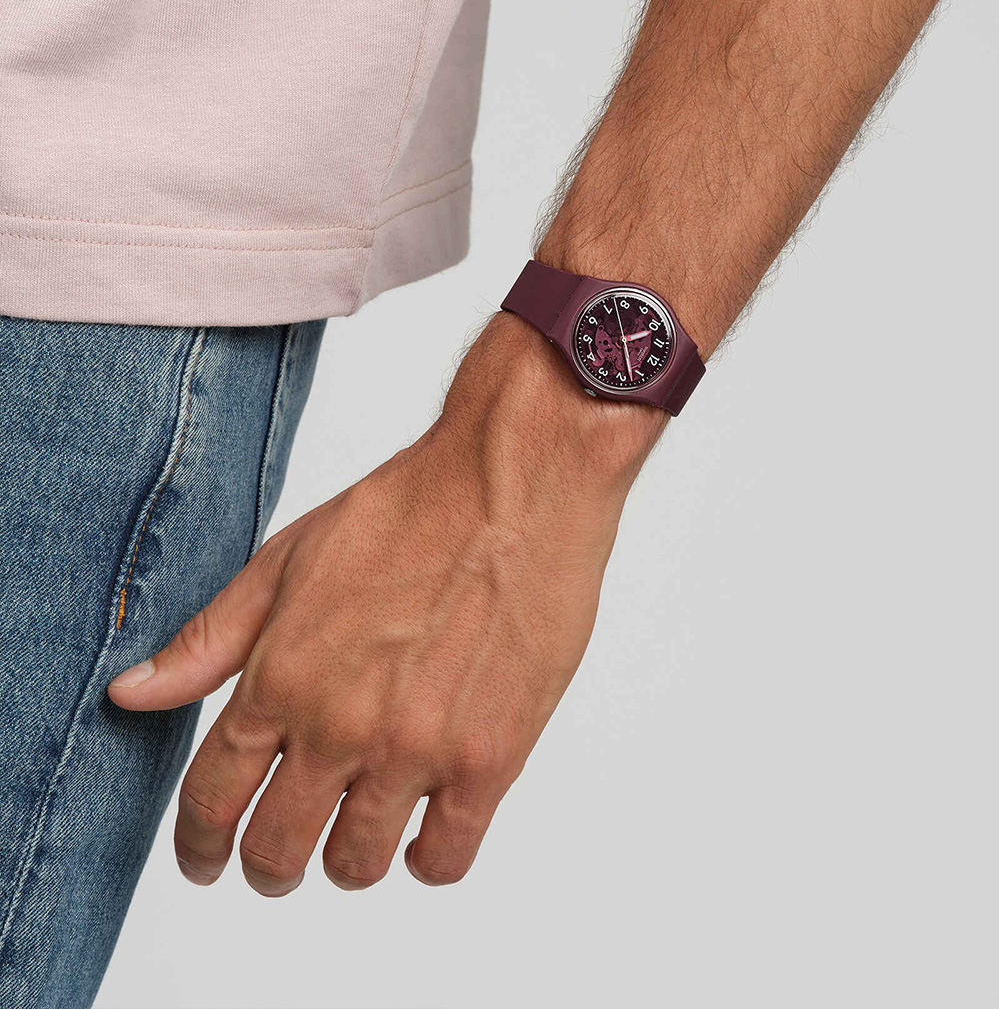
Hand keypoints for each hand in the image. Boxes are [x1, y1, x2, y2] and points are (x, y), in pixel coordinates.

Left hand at [108, 314, 662, 893]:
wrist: (516, 483)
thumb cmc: (408, 509)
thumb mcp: (289, 560)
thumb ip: (210, 639)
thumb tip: (131, 695)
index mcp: (280, 677)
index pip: (211, 802)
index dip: (199, 847)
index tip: (207, 860)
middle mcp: (339, 725)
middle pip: (276, 851)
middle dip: (267, 866)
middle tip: (282, 858)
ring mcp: (416, 749)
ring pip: (357, 864)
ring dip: (348, 860)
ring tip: (361, 830)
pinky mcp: (490, 758)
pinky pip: (443, 859)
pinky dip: (426, 859)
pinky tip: (427, 828)